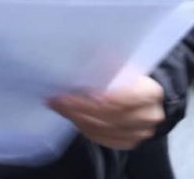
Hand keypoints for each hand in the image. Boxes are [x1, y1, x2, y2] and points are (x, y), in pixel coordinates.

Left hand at [50, 76, 164, 149]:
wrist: (143, 96)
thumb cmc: (127, 78)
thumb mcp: (120, 67)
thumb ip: (105, 68)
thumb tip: (78, 65)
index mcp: (150, 93)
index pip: (123, 98)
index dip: (99, 99)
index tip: (74, 95)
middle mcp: (149, 115)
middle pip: (110, 115)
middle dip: (79, 108)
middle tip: (57, 100)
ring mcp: (140, 132)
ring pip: (103, 129)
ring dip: (77, 118)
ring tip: (59, 107)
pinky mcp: (129, 142)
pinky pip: (102, 138)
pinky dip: (84, 128)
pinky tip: (71, 117)